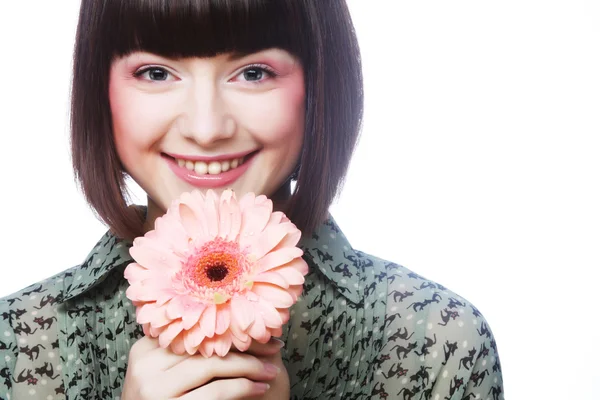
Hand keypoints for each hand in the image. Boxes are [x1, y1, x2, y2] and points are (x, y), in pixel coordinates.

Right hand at [122, 336, 284, 398]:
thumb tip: (231, 321)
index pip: (194, 330)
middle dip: (244, 344)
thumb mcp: (162, 372)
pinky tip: (260, 387)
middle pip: (204, 346)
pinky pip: (215, 392)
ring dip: (249, 366)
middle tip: (273, 345)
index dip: (229, 329)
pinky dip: (243, 388)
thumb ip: (182, 351)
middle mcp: (145, 365)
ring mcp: (155, 389)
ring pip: (213, 366)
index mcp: (144, 348)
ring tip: (270, 369)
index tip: (257, 328)